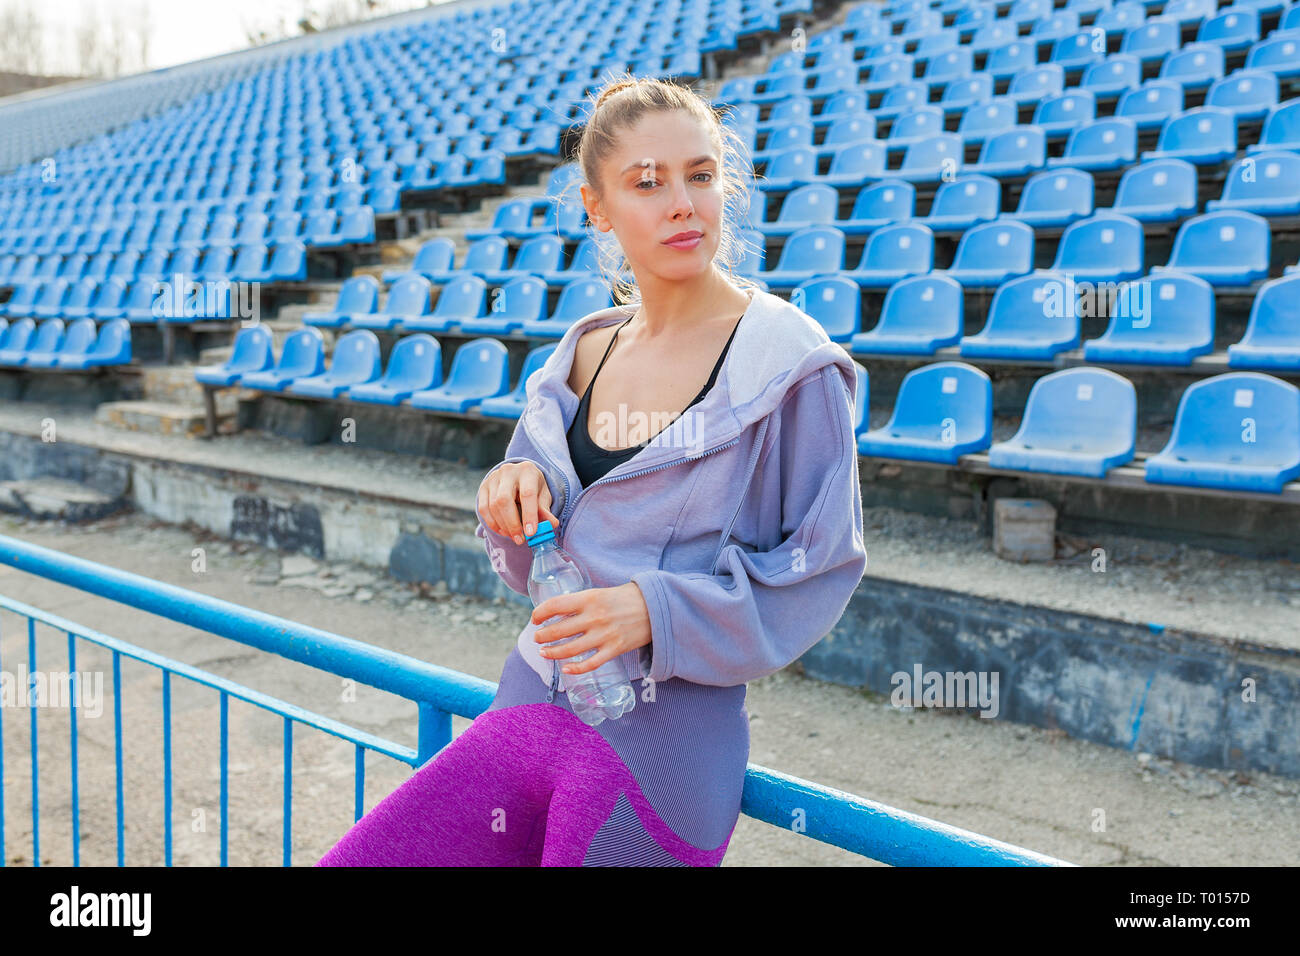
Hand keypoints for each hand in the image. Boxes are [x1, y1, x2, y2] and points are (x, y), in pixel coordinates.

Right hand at [478, 461, 559, 544]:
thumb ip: (545, 510)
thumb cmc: (533, 487)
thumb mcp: (543, 495)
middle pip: (504, 500)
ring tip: (514, 536)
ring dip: (503, 526)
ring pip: (493, 506)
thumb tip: (552, 524)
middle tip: (520, 540)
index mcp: (527, 471)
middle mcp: (508, 471)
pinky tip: (502, 530)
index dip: (529, 515)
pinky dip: (492, 523)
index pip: (527, 494)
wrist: (519, 476)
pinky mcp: (483, 487)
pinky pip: (483, 508)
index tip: (531, 533)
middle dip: (512, 524)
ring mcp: (493, 478)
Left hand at [533, 581, 651, 675]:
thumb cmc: (626, 598)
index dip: (540, 613)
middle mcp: (594, 617)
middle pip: (558, 631)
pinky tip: (566, 669)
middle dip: (542, 636)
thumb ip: (581, 602)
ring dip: (552, 652)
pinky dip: (575, 669)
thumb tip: (559, 613)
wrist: (655, 607)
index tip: (535, 619)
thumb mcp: (600, 592)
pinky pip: (590, 664)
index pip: (555, 605)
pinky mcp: (615, 649)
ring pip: (569, 650)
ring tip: (544, 652)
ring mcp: (604, 635)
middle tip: (537, 638)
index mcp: (589, 598)